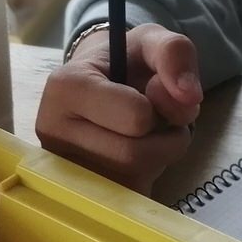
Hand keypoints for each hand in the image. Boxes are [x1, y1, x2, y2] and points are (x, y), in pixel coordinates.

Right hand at [36, 25, 202, 194]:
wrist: (99, 82)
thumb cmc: (125, 63)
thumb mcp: (152, 41)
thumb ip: (175, 53)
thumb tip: (189, 97)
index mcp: (65, 86)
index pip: (136, 116)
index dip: (159, 107)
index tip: (147, 92)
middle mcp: (52, 130)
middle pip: (134, 155)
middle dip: (163, 138)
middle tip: (156, 119)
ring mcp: (61, 167)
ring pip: (132, 180)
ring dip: (158, 157)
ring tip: (146, 134)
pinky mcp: (76, 192)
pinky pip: (129, 200)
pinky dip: (147, 178)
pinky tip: (137, 157)